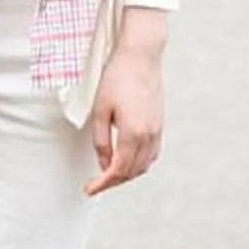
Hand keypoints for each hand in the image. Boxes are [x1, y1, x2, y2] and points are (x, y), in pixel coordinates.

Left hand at [86, 44, 165, 195]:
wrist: (140, 59)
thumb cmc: (116, 80)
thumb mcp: (100, 110)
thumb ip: (101, 140)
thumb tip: (104, 165)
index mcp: (133, 134)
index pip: (117, 170)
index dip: (102, 183)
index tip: (89, 190)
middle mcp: (149, 136)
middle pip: (131, 171)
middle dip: (112, 182)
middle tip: (94, 185)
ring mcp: (157, 131)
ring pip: (143, 165)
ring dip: (126, 175)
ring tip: (107, 176)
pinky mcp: (160, 126)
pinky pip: (151, 155)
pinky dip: (138, 164)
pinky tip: (126, 162)